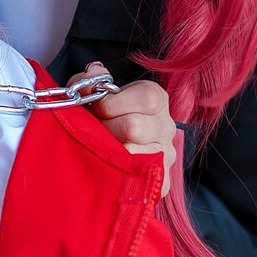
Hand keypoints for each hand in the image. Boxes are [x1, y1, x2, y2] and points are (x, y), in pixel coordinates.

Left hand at [78, 68, 177, 197]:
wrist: (105, 150)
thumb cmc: (101, 118)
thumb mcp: (92, 94)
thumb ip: (89, 81)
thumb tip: (94, 73)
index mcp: (156, 99)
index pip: (147, 98)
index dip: (113, 104)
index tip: (97, 109)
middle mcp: (167, 126)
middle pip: (136, 127)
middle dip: (107, 129)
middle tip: (96, 131)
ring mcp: (166, 155)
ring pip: (134, 154)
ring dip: (109, 152)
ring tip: (103, 148)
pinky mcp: (162, 183)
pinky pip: (139, 179)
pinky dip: (118, 174)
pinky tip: (111, 167)